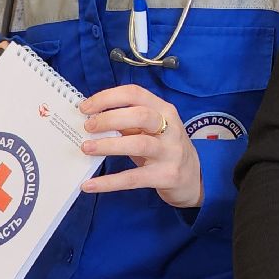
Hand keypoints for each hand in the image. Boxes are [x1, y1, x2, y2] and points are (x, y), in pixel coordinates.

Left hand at [78, 84, 201, 208]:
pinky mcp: (166, 176)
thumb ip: (127, 122)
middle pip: (140, 115)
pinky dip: (110, 182)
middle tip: (87, 127)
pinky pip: (134, 178)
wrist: (193, 177)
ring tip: (87, 148)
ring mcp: (170, 152)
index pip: (135, 94)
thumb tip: (91, 119)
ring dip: (110, 145)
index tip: (85, 108)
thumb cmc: (164, 148)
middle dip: (110, 119)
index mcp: (164, 110)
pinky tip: (90, 184)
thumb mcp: (151, 129)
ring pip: (139, 144)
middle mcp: (170, 128)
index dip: (108, 98)